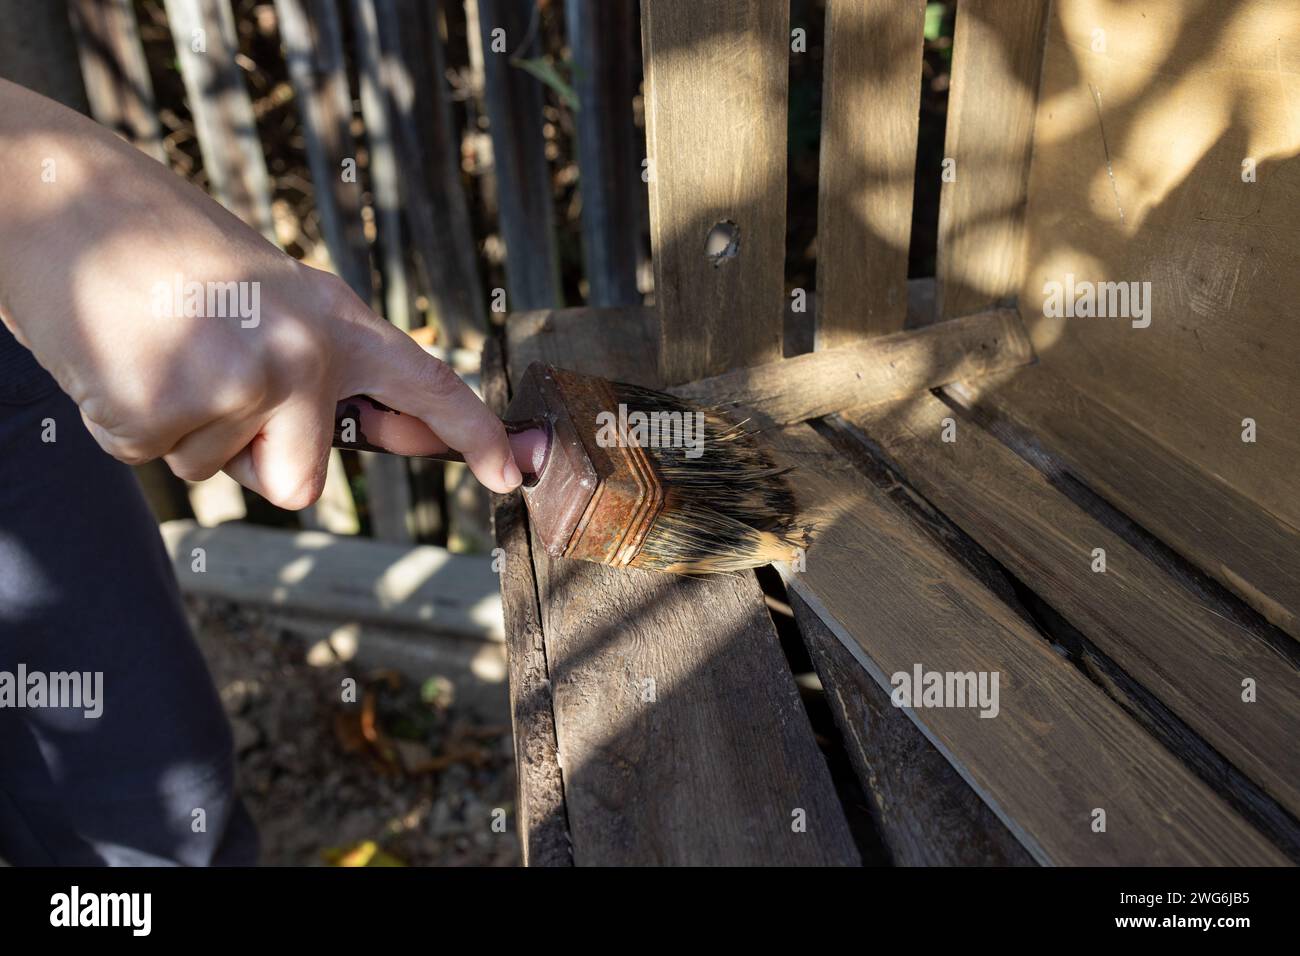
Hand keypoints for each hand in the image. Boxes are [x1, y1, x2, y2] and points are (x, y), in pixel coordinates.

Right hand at [0, 79, 521, 505]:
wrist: (70, 208)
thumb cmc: (180, 262)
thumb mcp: (280, 303)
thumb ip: (338, 376)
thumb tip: (410, 433)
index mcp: (336, 320)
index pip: (427, 384)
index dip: (474, 434)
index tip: (511, 474)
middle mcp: (301, 352)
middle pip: (302, 486)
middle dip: (255, 460)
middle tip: (211, 380)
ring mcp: (235, 381)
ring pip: (220, 474)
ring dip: (187, 430)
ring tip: (162, 351)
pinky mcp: (159, 409)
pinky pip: (156, 460)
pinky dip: (130, 424)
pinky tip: (123, 359)